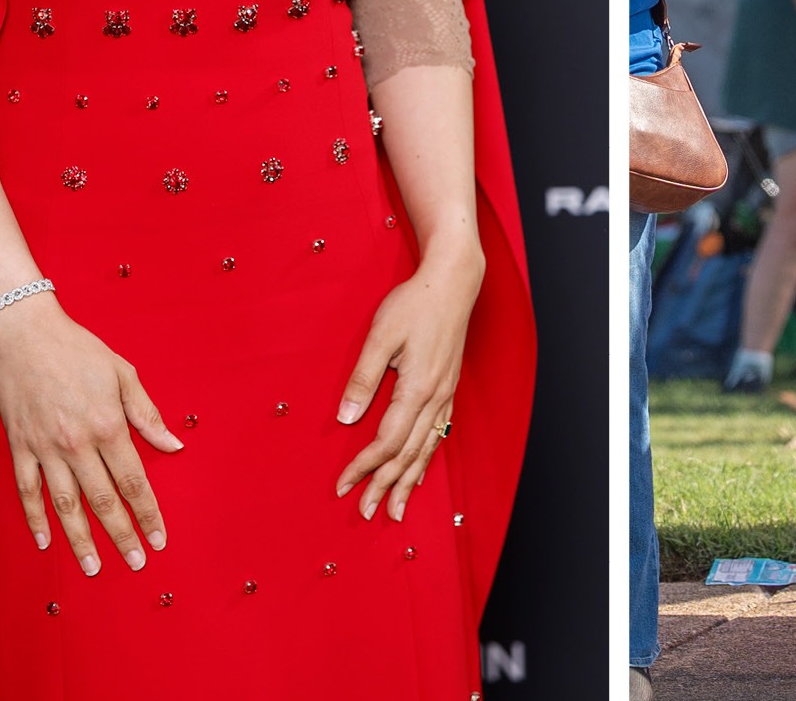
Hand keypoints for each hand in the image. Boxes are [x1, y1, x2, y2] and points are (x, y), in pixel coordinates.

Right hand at [0, 293, 181, 574]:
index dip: (148, 514)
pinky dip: (35, 518)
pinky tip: (45, 541)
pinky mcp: (20, 446)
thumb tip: (174, 445)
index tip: (158, 539)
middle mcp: (78, 443)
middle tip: (135, 562)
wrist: (26, 333)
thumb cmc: (78, 350)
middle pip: (104, 501)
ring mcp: (46, 448)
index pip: (134, 482)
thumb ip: (147, 415)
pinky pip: (28, 490)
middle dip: (121, 536)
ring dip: (81, 539)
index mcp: (108, 425)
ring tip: (93, 567)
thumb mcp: (123, 374)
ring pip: (66, 505)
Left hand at [336, 243, 482, 520]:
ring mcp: (445, 397)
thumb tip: (346, 419)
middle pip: (407, 456)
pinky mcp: (448, 390)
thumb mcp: (379, 338)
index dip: (363, 467)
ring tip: (397, 509)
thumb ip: (362, 380)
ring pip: (426, 451)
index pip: (386, 442)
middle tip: (367, 513)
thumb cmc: (413, 304)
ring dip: (409, 482)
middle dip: (385, 486)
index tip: (343, 485)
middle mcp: (435, 400)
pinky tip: (418, 471)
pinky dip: (425, 460)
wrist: (452, 282)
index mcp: (417, 389)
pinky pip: (437, 436)